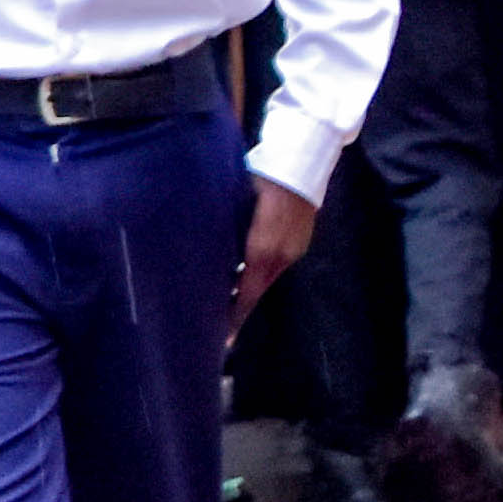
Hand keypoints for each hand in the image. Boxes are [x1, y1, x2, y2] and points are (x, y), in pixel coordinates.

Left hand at [229, 178, 319, 336]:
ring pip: (267, 279)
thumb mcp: (234, 204)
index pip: (247, 291)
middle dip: (240, 311)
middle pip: (257, 290)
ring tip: (228, 308)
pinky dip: (260, 277)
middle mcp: (282, 255)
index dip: (236, 315)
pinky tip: (245, 279)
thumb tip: (200, 252)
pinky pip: (276, 267)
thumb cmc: (260, 179)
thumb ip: (220, 231)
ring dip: (248, 293)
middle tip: (221, 331)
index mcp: (263, 249)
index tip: (224, 338)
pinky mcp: (300, 243)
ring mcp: (294, 250)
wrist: (301, 163)